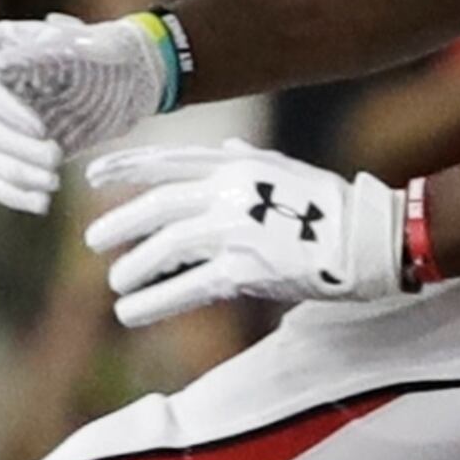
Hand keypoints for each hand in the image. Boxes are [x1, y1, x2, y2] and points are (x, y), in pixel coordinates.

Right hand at [0, 14, 168, 213]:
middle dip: (15, 148)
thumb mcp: (86, 43)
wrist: (124, 77)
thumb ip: (50, 47)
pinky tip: (41, 203)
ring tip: (54, 182)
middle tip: (57, 159)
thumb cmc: (106, 50)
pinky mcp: (4, 149)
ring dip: (16, 173)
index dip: (5, 111)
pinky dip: (12, 193)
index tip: (41, 129)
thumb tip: (0, 62)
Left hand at [82, 143, 401, 327]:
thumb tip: (224, 146)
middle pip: (157, 207)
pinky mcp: (245, 268)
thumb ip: (247, 160)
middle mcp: (230, 192)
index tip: (90, 176)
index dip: (125, 168)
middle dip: (119, 224)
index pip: (168, 161)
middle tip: (93, 241)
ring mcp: (235, 229)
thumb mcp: (285, 169)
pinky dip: (153, 302)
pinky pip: (186, 287)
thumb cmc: (331, 206)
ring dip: (134, 267)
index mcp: (237, 164)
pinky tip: (130, 313)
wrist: (369, 239)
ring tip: (118, 284)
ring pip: (165, 248)